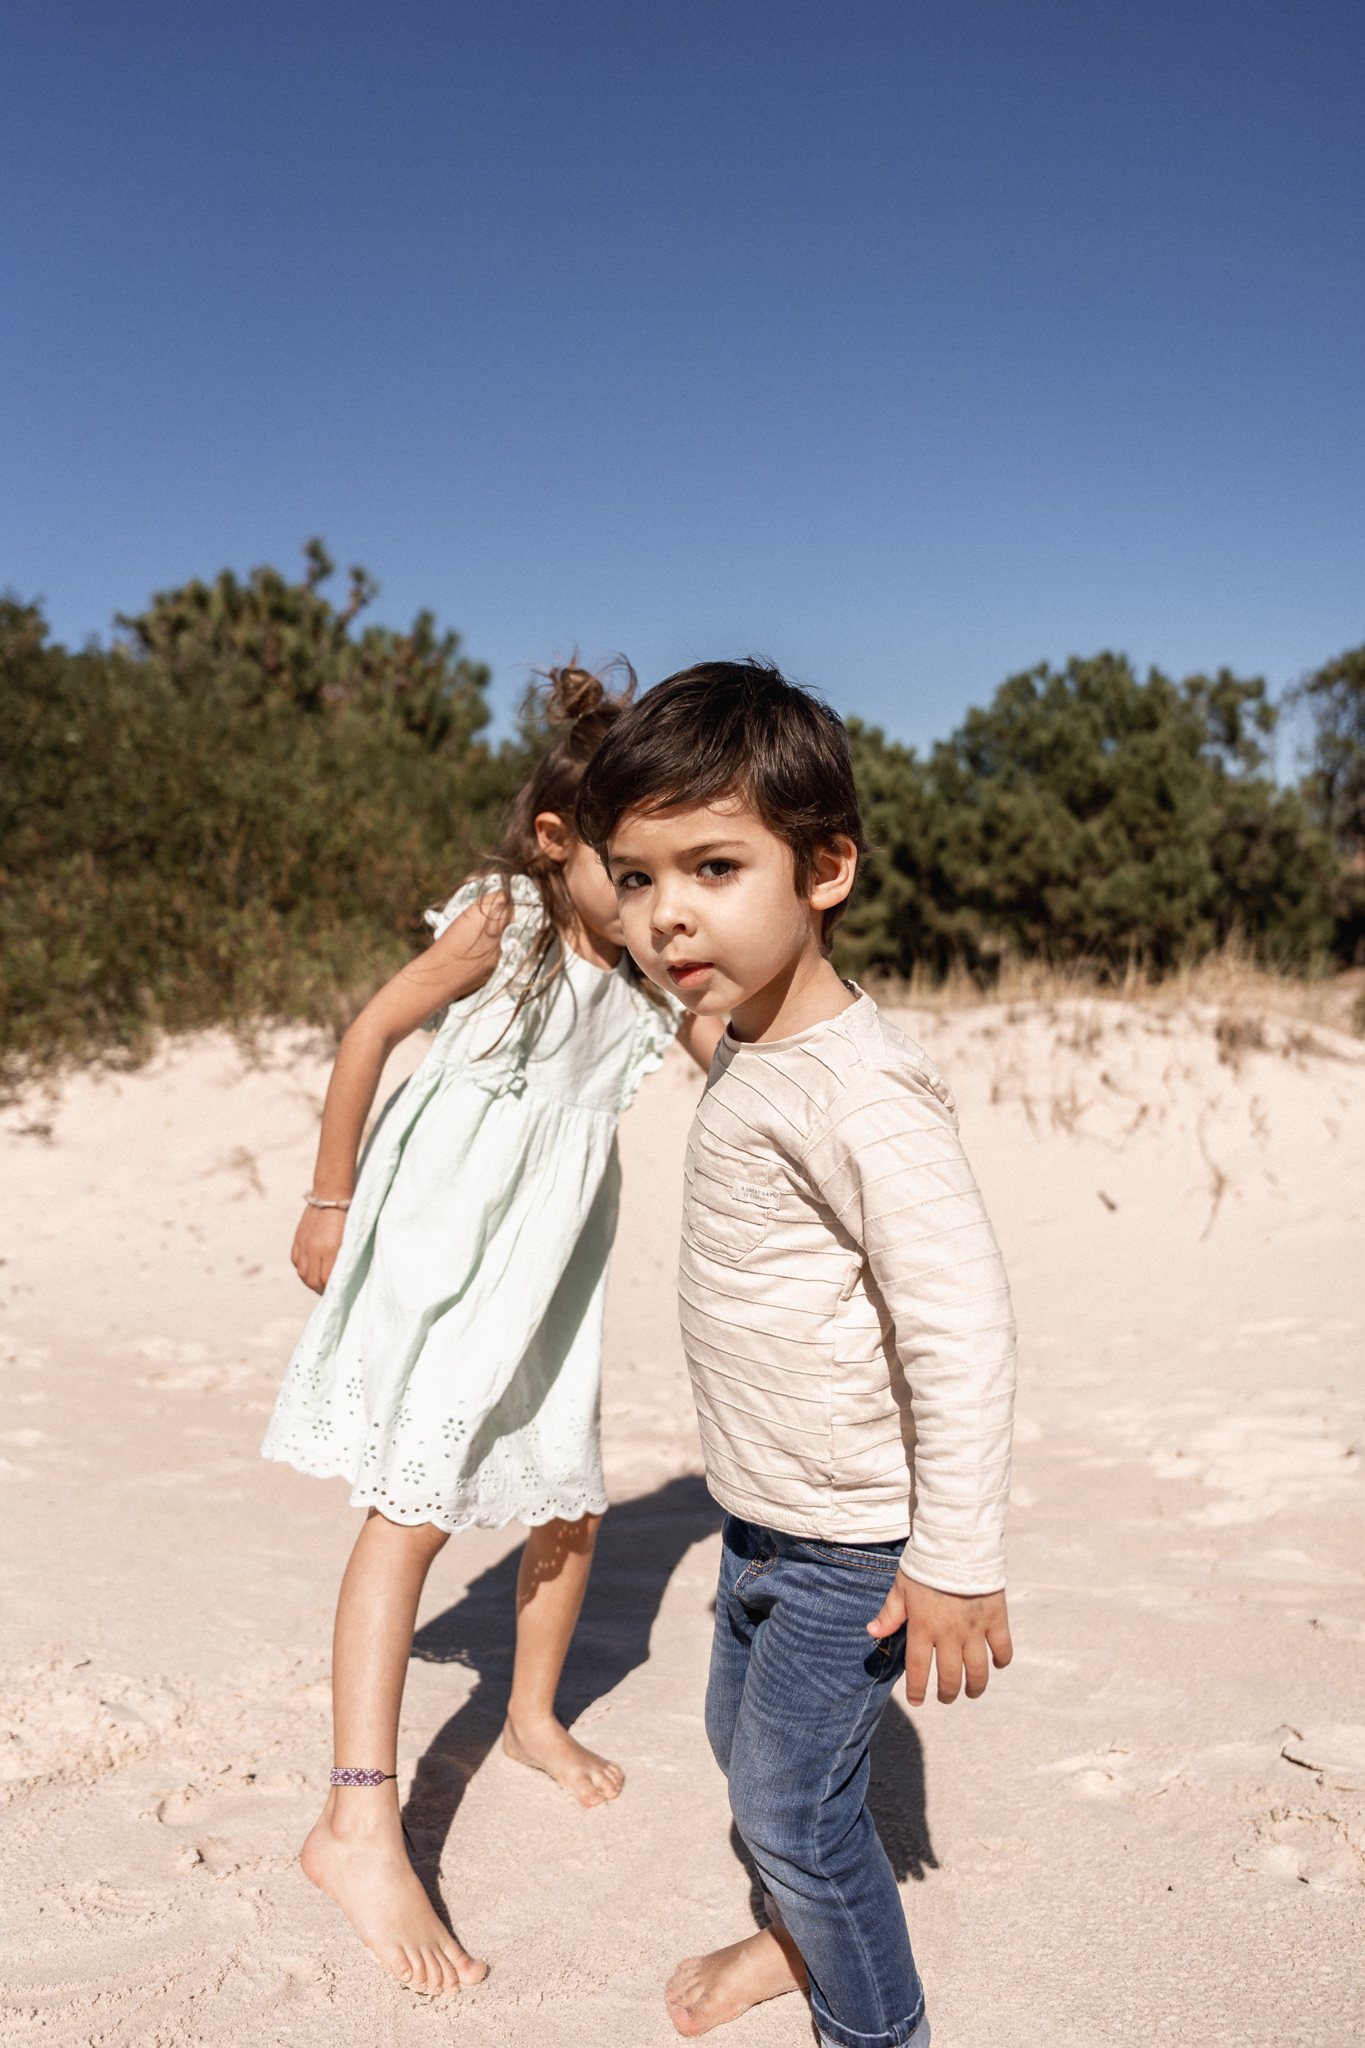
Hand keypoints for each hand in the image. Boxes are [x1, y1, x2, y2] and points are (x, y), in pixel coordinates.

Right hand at [291, 1204, 347, 1294]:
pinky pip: (296, 1260)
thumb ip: (344, 1257)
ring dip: (309, 1281)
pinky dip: (302, 1268)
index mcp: (330, 1249)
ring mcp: (304, 1244)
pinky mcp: (298, 1238)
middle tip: (327, 1292)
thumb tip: (342, 1276)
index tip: (337, 1293)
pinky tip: (310, 1269)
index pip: (326, 1280)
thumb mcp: (350, 1238)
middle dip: (319, 1290)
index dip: (331, 1290)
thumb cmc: (349, 1216)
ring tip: (318, 1283)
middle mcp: (314, 1248)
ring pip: (302, 1273)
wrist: (332, 1194)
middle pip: (312, 1280)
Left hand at [867, 1570, 1012, 1705]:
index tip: (917, 1701)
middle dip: (946, 1693)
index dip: (916, 1689)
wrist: (957, 1544)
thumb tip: (873, 1631)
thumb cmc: (925, 1565)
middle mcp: (949, 1634)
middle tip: (945, 1698)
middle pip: (949, 1676)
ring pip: (977, 1670)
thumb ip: (890, 1613)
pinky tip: (997, 1665)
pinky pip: (1002, 1648)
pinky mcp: (995, 1618)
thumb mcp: (902, 1587)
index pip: (918, 1669)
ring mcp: (974, 1629)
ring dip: (974, 1686)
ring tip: (971, 1692)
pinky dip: (1002, 1660)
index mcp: (923, 1627)